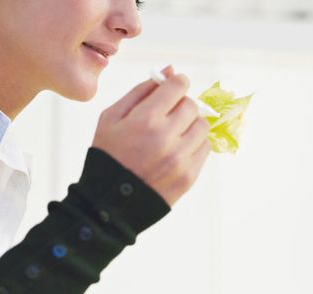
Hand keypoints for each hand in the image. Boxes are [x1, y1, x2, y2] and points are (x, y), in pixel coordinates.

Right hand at [92, 66, 210, 205]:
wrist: (109, 203)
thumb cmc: (108, 156)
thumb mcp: (111, 118)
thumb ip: (140, 91)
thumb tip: (169, 70)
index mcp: (145, 120)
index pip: (178, 86)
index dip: (177, 83)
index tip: (174, 87)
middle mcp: (166, 138)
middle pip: (192, 105)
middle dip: (182, 105)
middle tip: (169, 115)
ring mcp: (180, 159)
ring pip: (202, 127)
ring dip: (191, 125)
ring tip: (173, 134)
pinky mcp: (189, 177)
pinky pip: (205, 149)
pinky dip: (195, 145)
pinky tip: (177, 150)